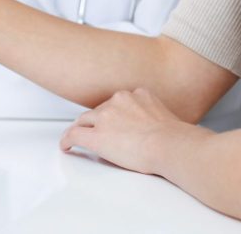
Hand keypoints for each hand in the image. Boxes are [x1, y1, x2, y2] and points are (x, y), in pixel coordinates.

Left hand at [59, 88, 206, 175]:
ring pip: (85, 121)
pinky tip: (66, 145)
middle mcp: (119, 101)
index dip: (111, 113)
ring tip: (76, 137)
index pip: (117, 102)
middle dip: (96, 120)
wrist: (169, 144)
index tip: (111, 119)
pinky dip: (68, 140)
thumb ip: (154, 115)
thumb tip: (156, 128)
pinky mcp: (96, 136)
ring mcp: (105, 117)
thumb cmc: (173, 137)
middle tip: (93, 129)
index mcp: (137, 94)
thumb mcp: (166, 116)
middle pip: (99, 110)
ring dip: (81, 129)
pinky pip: (75, 135)